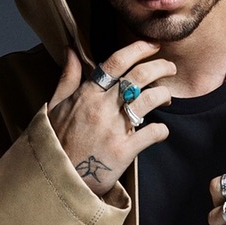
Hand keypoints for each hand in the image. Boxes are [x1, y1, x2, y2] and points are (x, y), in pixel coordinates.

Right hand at [49, 41, 172, 195]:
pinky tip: (162, 131)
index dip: (138, 49)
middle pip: (138, 76)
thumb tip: (70, 49)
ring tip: (167, 97)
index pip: (115, 63)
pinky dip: (162, 130)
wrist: (56, 179)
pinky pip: (152, 133)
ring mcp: (113, 129)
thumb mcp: (55, 106)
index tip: (153, 45)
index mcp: (86, 95)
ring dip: (164, 94)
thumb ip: (68, 77)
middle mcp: (101, 108)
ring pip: (149, 100)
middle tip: (170, 68)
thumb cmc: (56, 141)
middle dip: (160, 67)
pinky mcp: (123, 152)